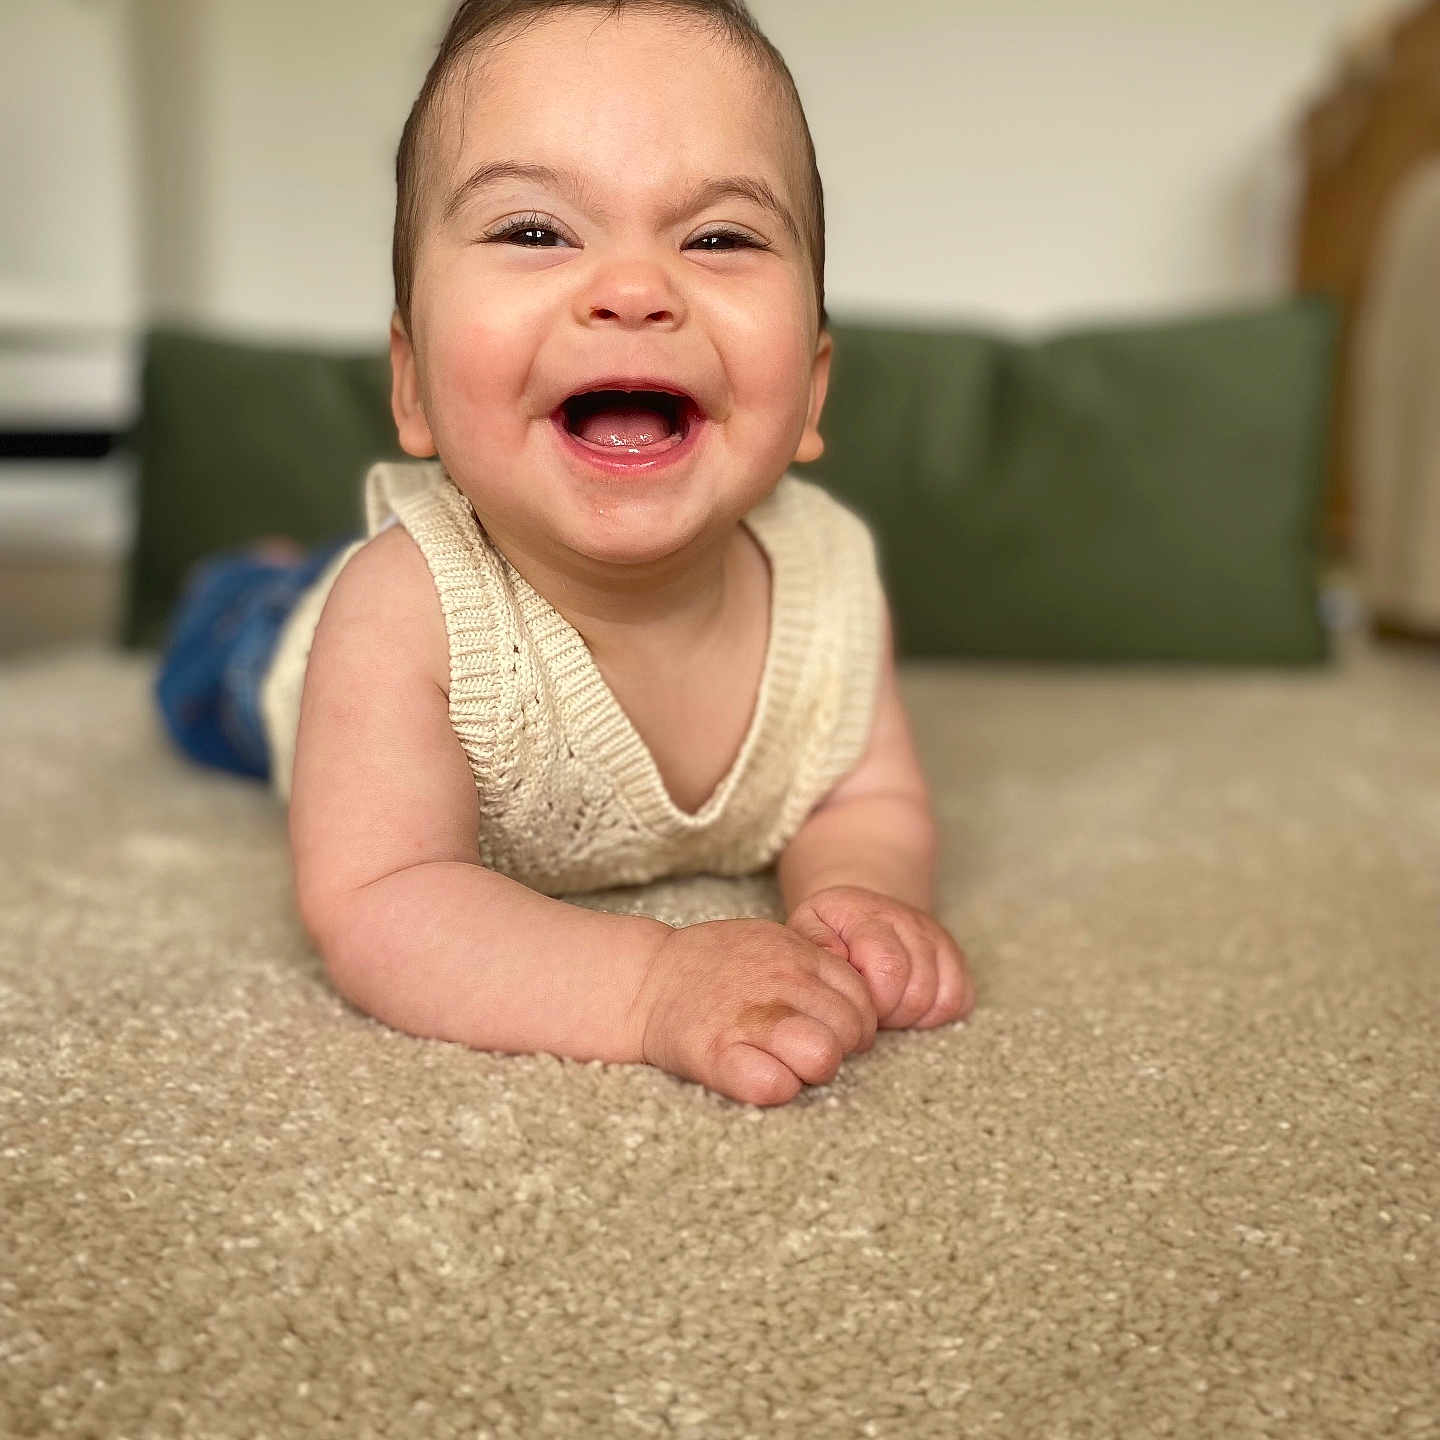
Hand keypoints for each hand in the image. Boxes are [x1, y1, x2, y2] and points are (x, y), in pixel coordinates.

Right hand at [628, 918, 878, 1106]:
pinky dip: (775, 1088)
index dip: (854, 1021)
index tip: (828, 1030)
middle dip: (839, 1048)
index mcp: (795, 953)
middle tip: (806, 1050)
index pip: (862, 998)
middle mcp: (779, 981)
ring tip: (787, 1065)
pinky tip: (760, 1077)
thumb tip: (862, 1002)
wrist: (645, 981)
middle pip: (851, 1030)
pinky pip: (774, 1085)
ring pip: (823, 1056)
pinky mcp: (717, 1054)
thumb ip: (814, 964)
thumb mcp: (771, 943)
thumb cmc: (716, 970)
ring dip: (812, 1070)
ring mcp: (749, 1017)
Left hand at [786, 885, 975, 1029]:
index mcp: (870, 915)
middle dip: (889, 1013)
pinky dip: (934, 1014)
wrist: (861, 912)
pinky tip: (906, 1005)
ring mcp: (937, 938)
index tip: (851, 1000)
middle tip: (867, 1007)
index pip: (889, 969)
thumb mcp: (808, 926)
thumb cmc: (830, 929)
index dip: (871, 1000)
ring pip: (941, 998)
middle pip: (917, 991)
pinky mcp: (955, 957)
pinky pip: (959, 1000)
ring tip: (883, 1005)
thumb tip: (834, 958)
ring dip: (909, 1015)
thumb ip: (813, 941)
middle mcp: (910, 921)